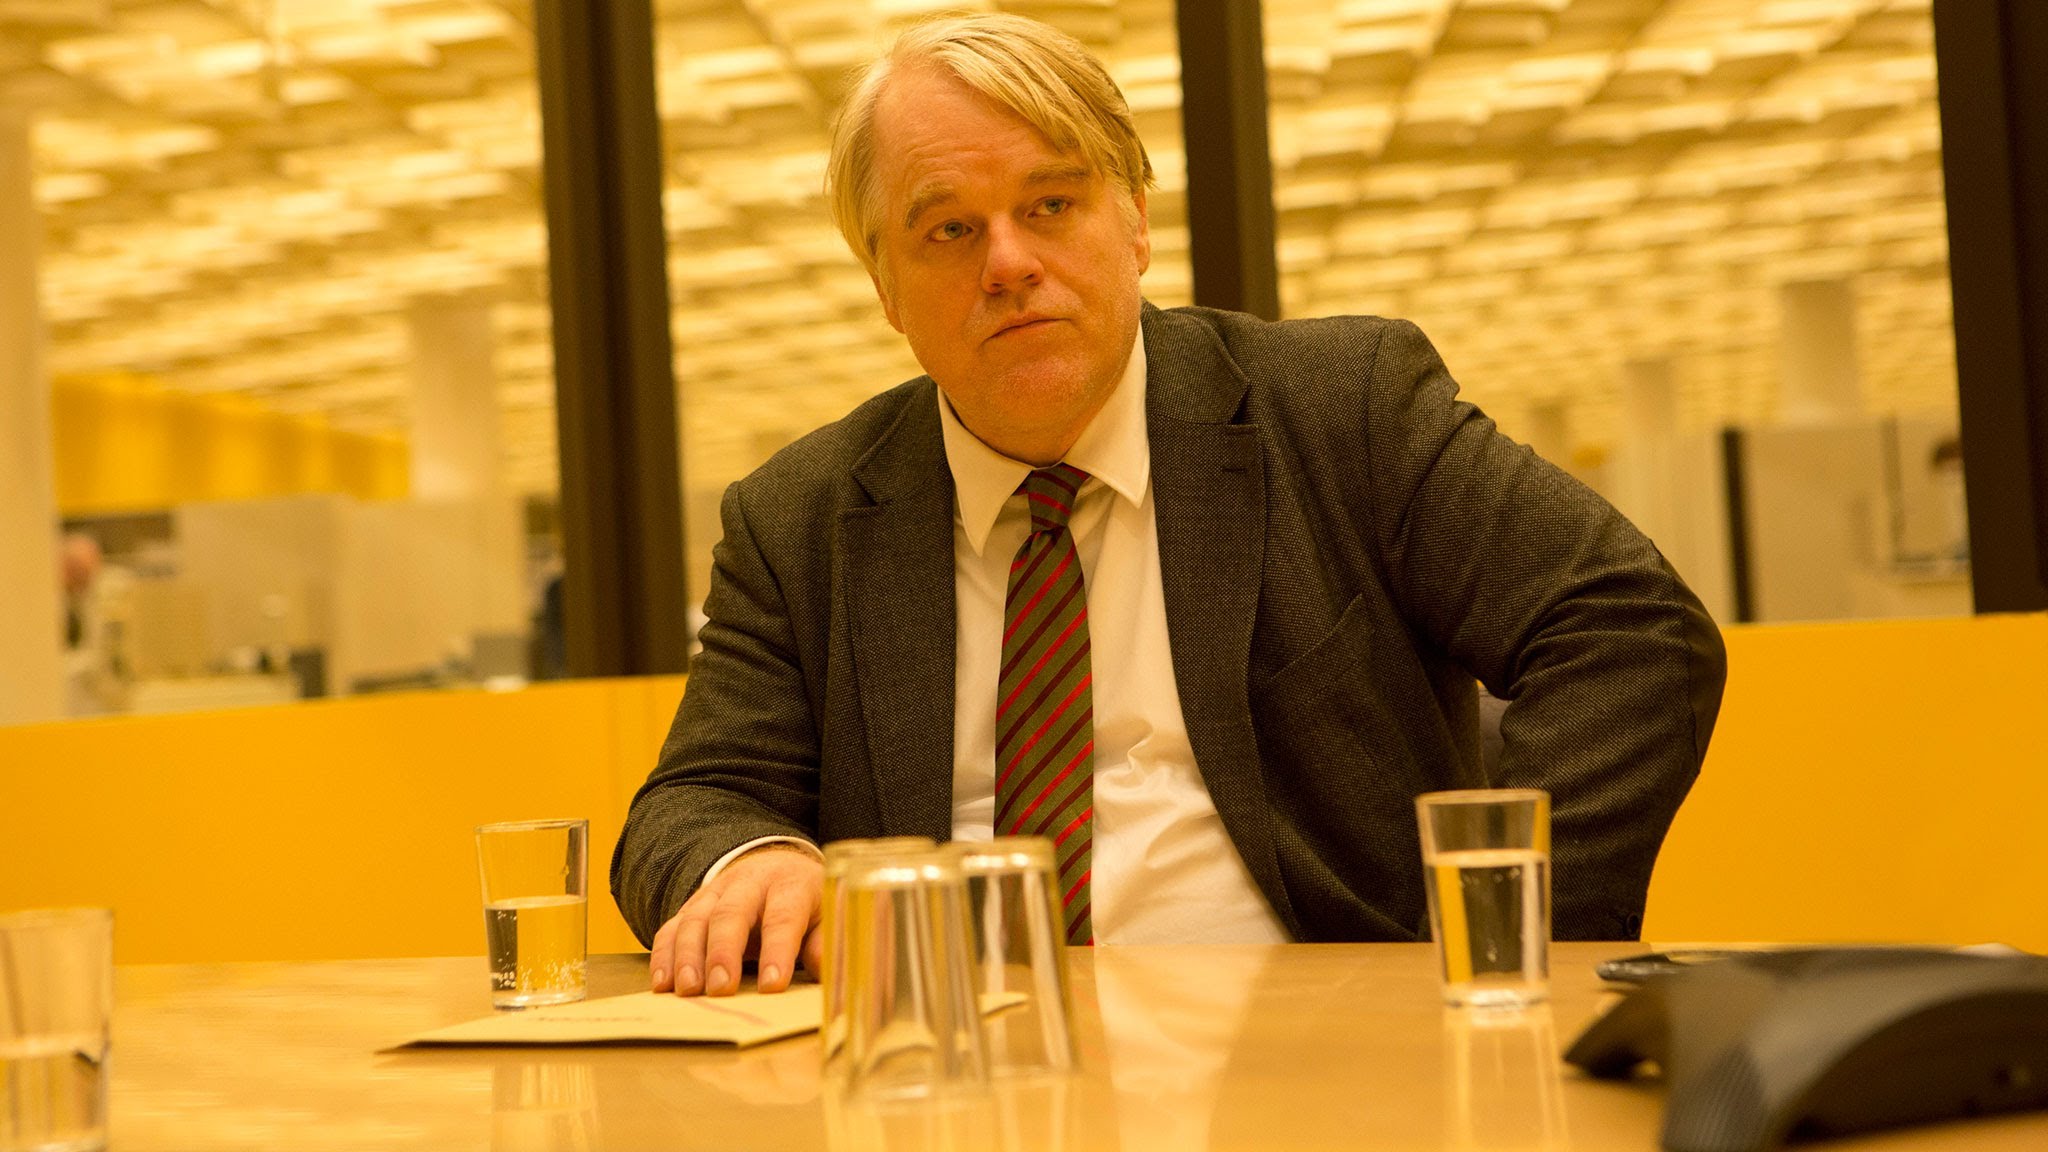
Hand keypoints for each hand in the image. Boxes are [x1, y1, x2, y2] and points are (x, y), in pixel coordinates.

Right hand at [650, 844, 822, 996]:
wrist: (776, 866)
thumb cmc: (805, 901)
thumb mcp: (825, 915)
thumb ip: (824, 943)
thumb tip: (827, 972)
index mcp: (789, 885)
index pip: (782, 916)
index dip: (777, 950)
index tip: (773, 986)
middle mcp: (748, 883)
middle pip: (730, 914)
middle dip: (723, 952)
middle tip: (721, 989)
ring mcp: (715, 893)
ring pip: (695, 920)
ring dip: (688, 957)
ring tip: (687, 991)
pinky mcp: (692, 907)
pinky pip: (671, 928)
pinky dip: (664, 956)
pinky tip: (662, 985)